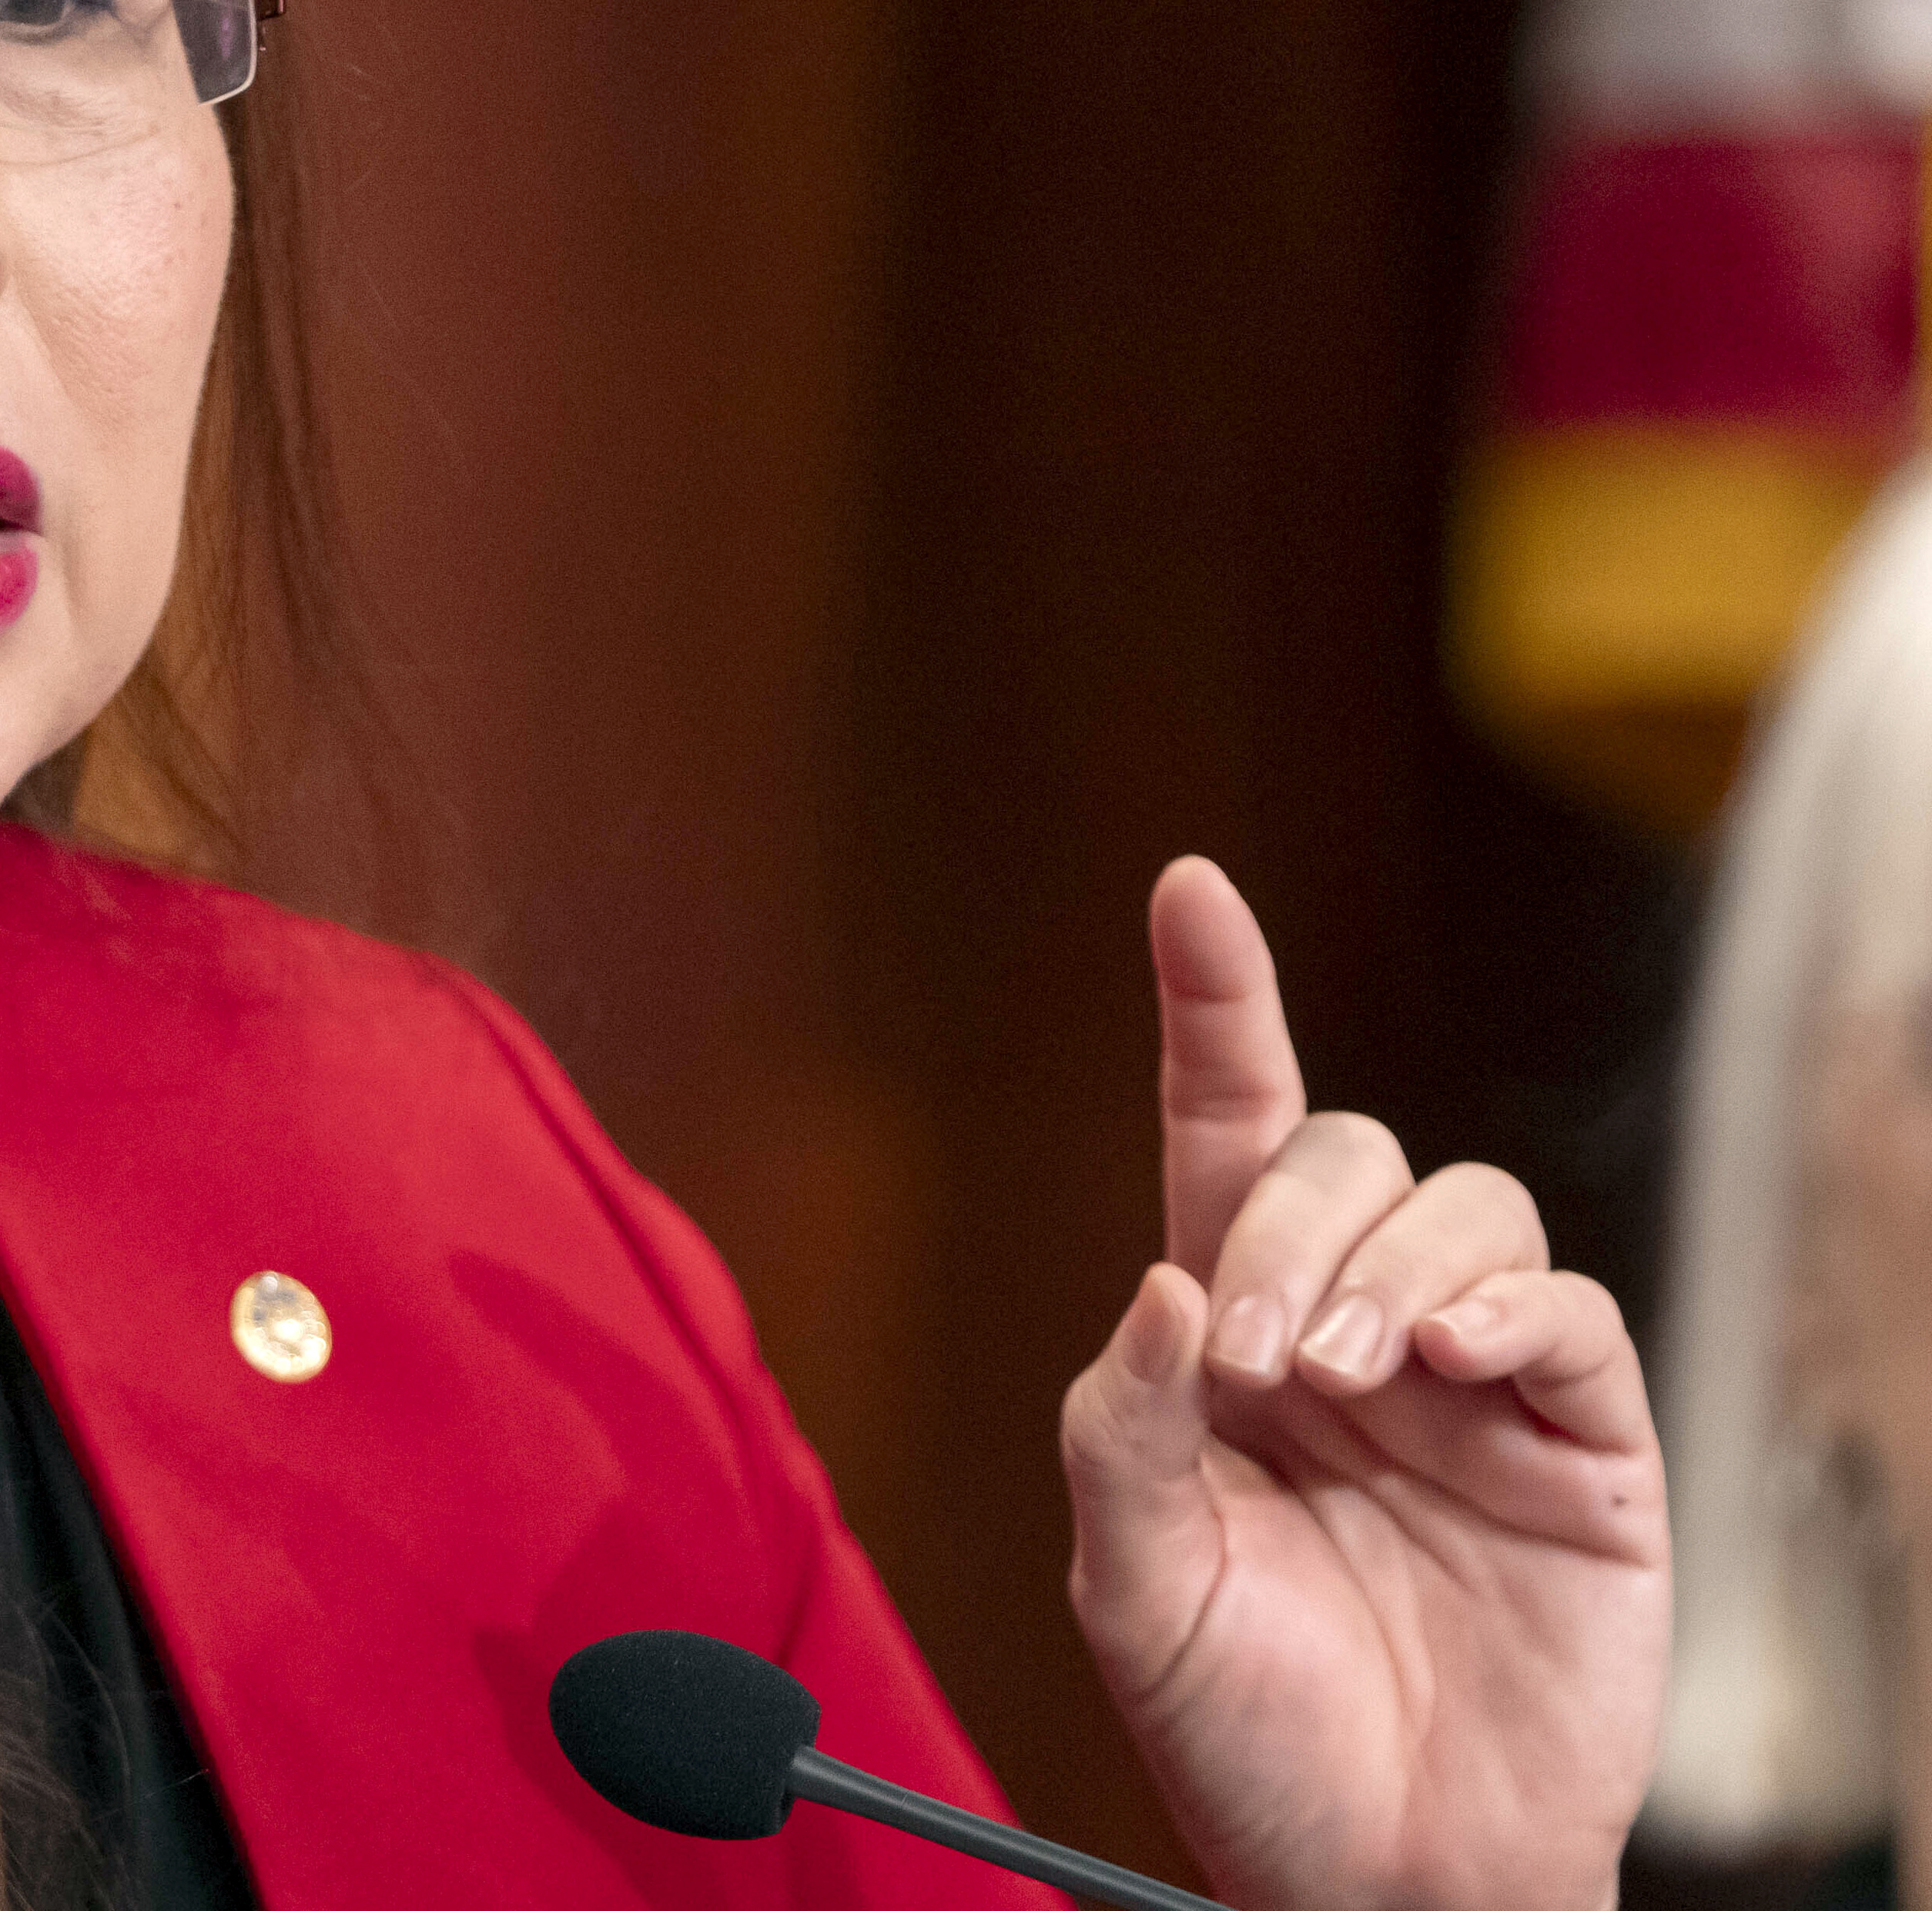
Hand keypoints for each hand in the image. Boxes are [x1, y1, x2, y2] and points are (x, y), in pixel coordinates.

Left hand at [1059, 859, 1666, 1910]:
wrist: (1372, 1869)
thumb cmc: (1242, 1731)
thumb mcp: (1130, 1584)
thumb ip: (1119, 1429)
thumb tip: (1167, 1286)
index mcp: (1224, 1340)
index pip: (1220, 1134)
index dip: (1216, 1006)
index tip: (1189, 889)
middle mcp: (1348, 1331)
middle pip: (1336, 1159)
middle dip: (1290, 1226)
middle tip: (1261, 1363)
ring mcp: (1473, 1380)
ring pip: (1456, 1207)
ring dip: (1389, 1266)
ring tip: (1351, 1383)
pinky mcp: (1584, 1442)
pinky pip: (1563, 1309)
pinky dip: (1506, 1307)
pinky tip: (1452, 1362)